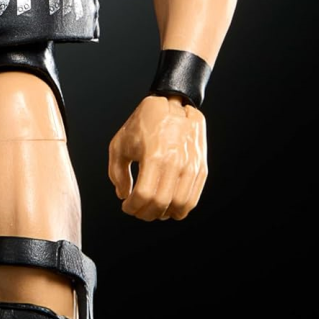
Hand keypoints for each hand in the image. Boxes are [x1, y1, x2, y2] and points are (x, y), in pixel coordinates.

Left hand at [107, 95, 206, 220]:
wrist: (172, 104)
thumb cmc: (143, 123)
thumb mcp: (120, 143)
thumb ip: (117, 172)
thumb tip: (123, 195)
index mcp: (154, 155)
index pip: (144, 194)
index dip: (132, 206)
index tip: (126, 206)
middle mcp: (175, 162)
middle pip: (161, 203)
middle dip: (146, 213)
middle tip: (137, 211)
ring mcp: (191, 166)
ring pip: (180, 205)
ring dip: (163, 214)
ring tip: (152, 210)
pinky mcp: (201, 168)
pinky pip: (193, 198)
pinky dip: (180, 209)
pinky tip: (168, 207)